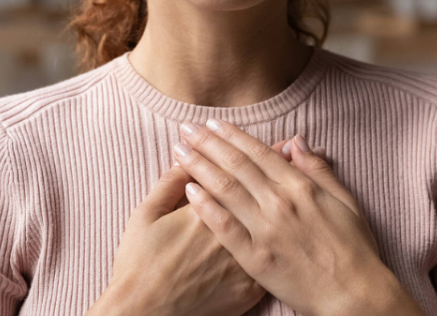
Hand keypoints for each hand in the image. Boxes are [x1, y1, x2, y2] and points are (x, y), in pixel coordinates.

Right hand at [91, 138, 302, 315]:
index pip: (232, 172)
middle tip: (289, 144)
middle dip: (276, 166)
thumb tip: (184, 159)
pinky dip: (286, 235)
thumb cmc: (139, 264)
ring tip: (297, 176)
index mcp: (204, 211)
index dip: (245, 151)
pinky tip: (291, 221)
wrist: (148, 313)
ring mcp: (244, 262)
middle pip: (259, 193)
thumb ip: (166, 185)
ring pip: (273, 223)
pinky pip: (274, 257)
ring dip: (287, 197)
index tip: (262, 138)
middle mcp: (231, 233)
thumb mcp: (144, 216)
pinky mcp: (249, 287)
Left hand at [174, 119, 390, 315]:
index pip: (258, 153)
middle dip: (207, 143)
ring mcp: (266, 230)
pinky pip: (224, 227)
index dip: (232, 135)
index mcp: (301, 187)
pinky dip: (206, 206)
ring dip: (199, 166)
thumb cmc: (353, 249)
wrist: (355, 295)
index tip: (211, 122)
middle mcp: (280, 203)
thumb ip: (317, 170)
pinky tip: (189, 191)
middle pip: (235, 165)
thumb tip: (296, 141)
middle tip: (185, 129)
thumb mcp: (345, 202)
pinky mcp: (255, 257)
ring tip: (179, 151)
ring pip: (225, 189)